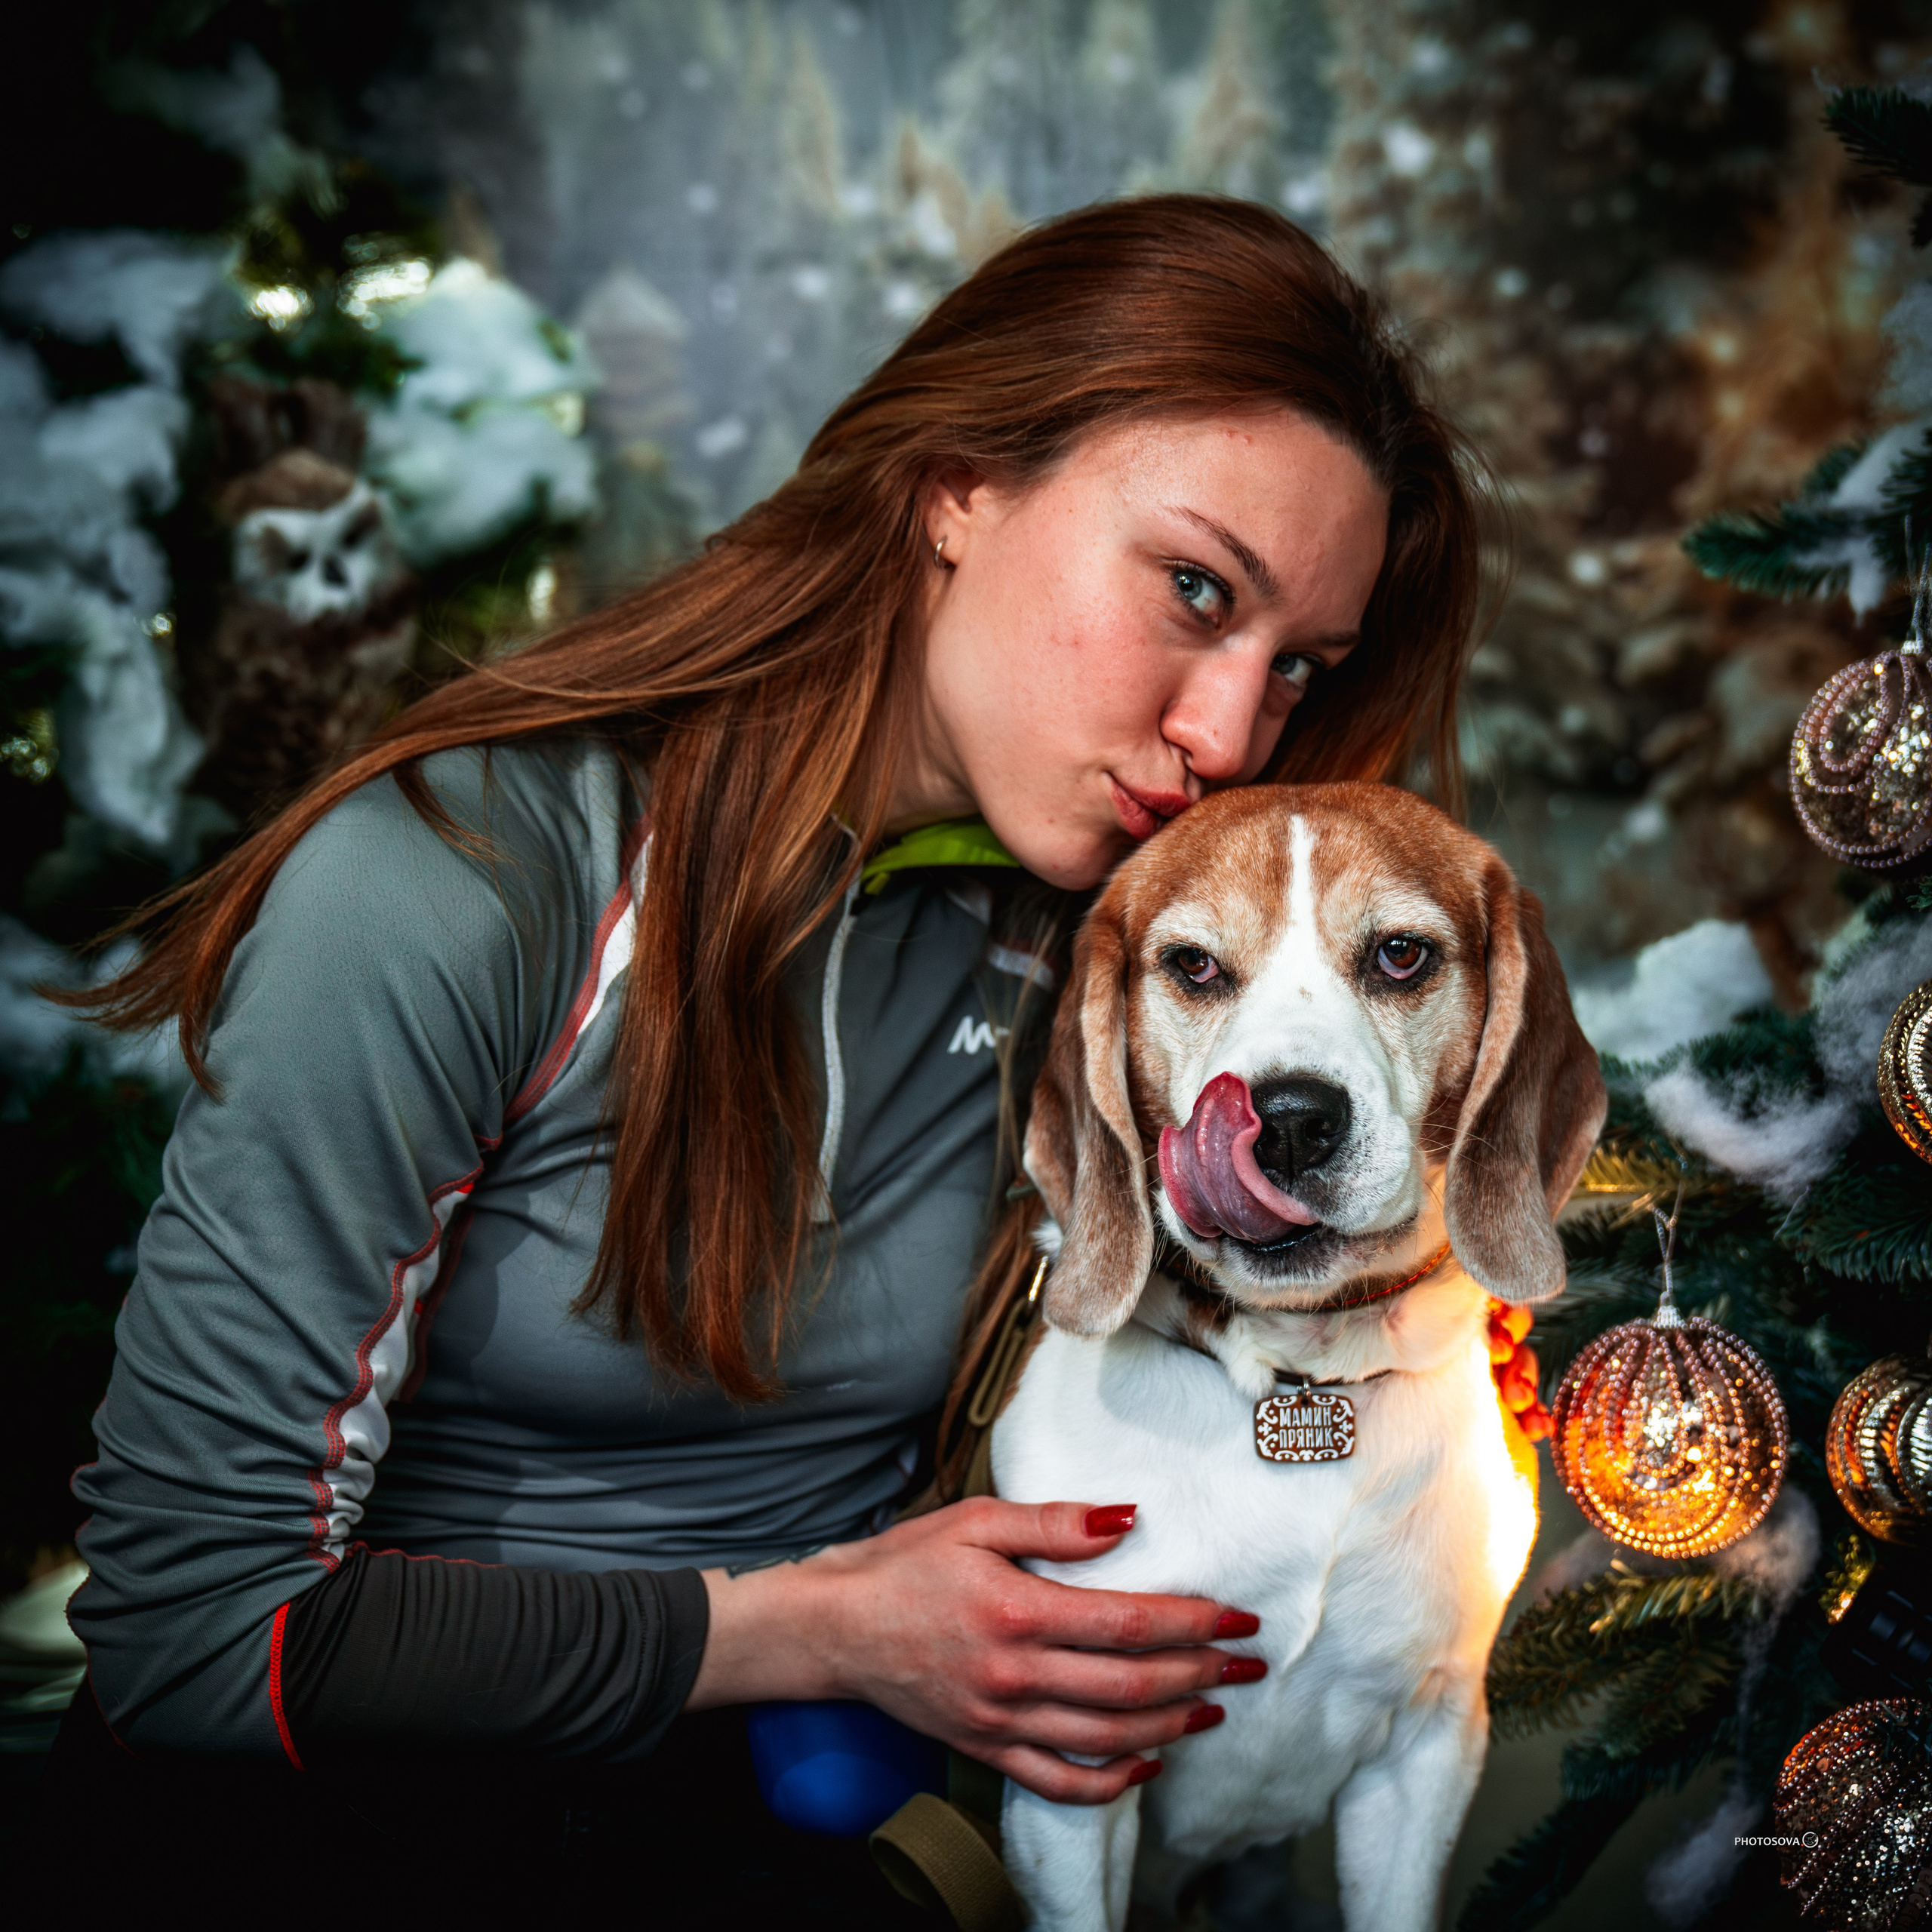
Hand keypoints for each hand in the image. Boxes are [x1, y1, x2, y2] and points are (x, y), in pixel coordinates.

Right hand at [686, 1498, 1263, 1802]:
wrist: (834, 1627)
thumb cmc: (905, 1563)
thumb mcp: (977, 1519)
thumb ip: (1056, 1523)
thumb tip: (1128, 1519)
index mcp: (1018, 1609)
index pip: (1131, 1623)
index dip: (1195, 1622)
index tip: (1238, 1615)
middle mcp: (1015, 1673)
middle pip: (1132, 1684)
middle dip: (1202, 1673)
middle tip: (1249, 1662)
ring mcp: (1000, 1720)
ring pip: (1108, 1735)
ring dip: (1173, 1722)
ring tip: (1215, 1705)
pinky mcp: (985, 1749)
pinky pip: (1060, 1781)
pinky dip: (1112, 1780)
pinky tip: (1147, 1762)